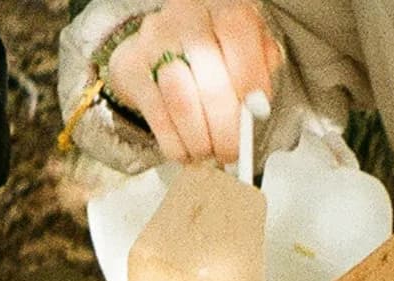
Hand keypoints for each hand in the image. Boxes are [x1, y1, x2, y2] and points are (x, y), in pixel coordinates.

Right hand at [105, 0, 283, 164]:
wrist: (161, 41)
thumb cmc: (213, 47)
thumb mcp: (246, 44)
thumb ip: (261, 67)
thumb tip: (259, 104)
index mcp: (221, 7)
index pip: (237, 35)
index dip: (250, 79)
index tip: (256, 113)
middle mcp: (186, 17)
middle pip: (210, 79)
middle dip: (225, 126)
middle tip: (232, 150)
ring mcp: (154, 41)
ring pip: (182, 101)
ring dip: (199, 138)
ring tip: (208, 152)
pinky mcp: (132, 68)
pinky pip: (156, 114)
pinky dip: (174, 141)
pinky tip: (185, 150)